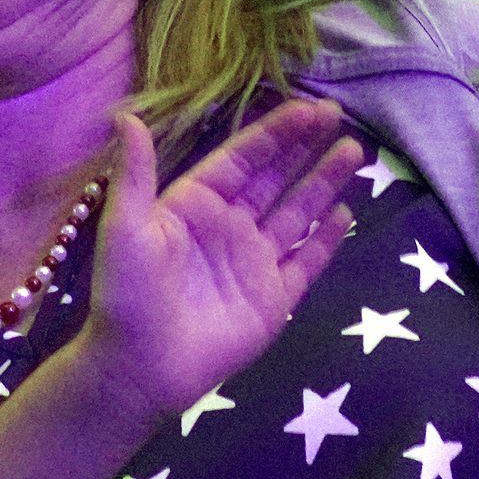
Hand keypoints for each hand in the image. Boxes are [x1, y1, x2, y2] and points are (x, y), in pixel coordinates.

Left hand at [71, 101, 364, 427]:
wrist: (140, 368)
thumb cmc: (127, 296)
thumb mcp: (124, 228)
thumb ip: (135, 173)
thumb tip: (127, 117)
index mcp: (195, 206)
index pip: (242, 159)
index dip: (275, 134)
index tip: (308, 110)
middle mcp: (228, 229)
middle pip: (275, 179)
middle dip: (306, 148)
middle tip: (339, 117)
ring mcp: (253, 263)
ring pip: (297, 214)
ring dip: (324, 183)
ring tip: (354, 153)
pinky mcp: (273, 299)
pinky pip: (306, 262)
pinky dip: (326, 239)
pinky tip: (346, 213)